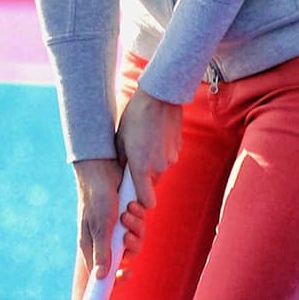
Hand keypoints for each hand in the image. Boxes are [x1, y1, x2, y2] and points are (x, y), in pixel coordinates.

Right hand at [72, 158, 146, 283]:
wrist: (102, 169)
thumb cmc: (96, 198)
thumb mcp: (100, 226)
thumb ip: (102, 251)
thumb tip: (100, 277)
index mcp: (92, 245)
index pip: (104, 272)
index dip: (116, 277)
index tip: (126, 273)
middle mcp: (106, 239)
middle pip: (126, 257)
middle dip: (131, 245)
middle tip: (126, 234)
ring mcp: (118, 228)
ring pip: (136, 240)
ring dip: (136, 227)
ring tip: (128, 211)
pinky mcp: (129, 217)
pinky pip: (141, 225)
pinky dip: (139, 216)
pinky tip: (133, 204)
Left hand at [115, 87, 182, 209]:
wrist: (160, 97)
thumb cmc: (135, 117)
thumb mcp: (120, 140)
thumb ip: (122, 162)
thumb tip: (122, 174)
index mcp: (142, 168)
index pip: (146, 202)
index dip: (139, 202)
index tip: (130, 195)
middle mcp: (160, 168)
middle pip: (152, 186)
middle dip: (142, 180)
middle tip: (131, 164)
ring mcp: (171, 159)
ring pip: (159, 172)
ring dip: (150, 166)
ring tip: (141, 146)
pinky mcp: (178, 149)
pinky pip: (166, 160)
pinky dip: (159, 155)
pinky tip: (152, 138)